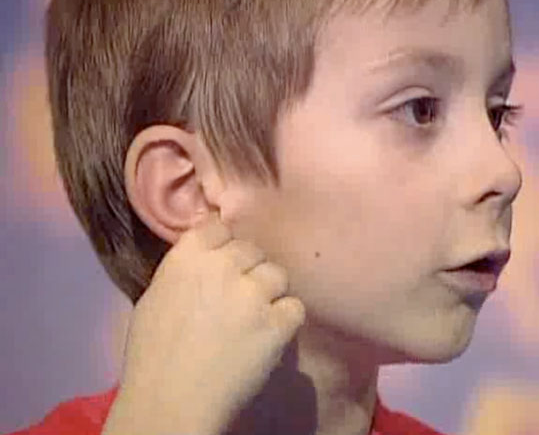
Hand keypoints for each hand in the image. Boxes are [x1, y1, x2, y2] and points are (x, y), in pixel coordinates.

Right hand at [101, 212, 305, 434]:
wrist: (170, 402)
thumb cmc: (153, 354)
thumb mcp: (157, 296)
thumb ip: (187, 268)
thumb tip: (210, 255)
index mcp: (187, 256)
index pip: (219, 227)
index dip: (224, 245)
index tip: (223, 266)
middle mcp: (223, 265)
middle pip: (253, 249)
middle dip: (248, 270)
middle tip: (239, 299)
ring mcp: (253, 293)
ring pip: (277, 275)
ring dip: (269, 293)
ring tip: (255, 320)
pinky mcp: (277, 323)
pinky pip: (295, 307)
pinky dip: (285, 320)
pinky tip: (269, 336)